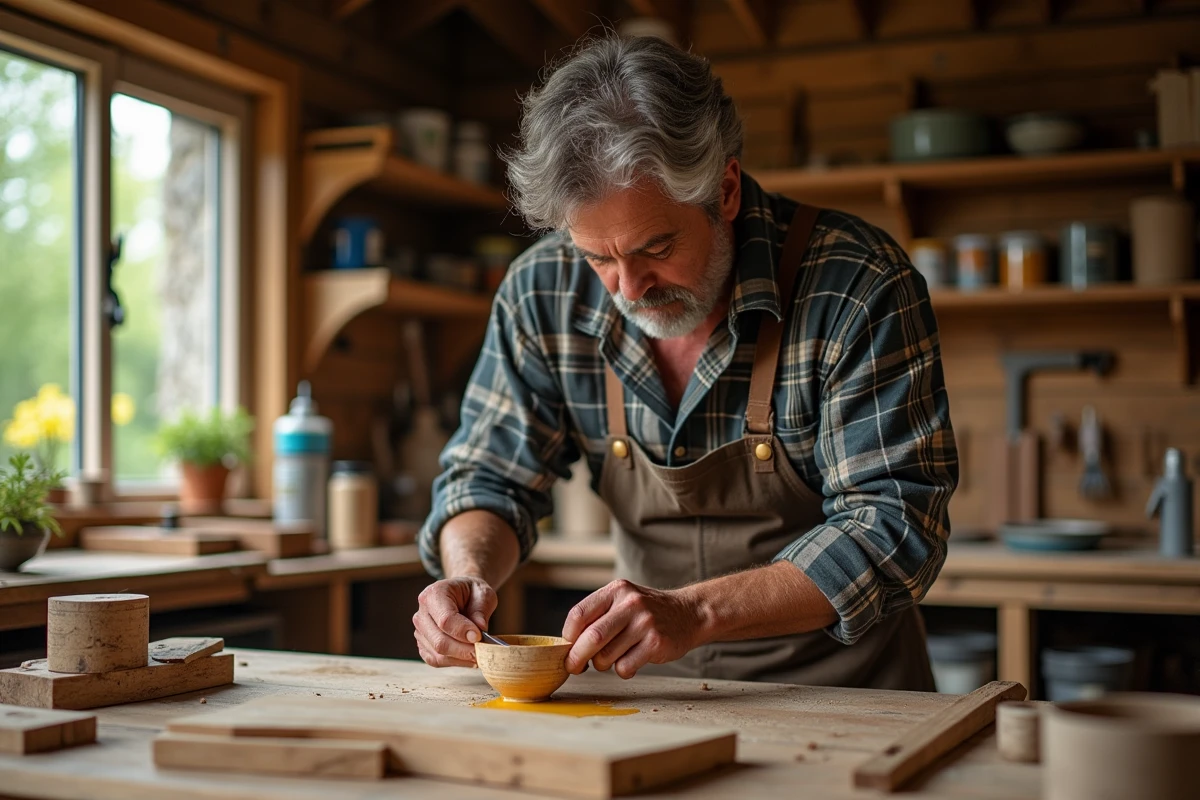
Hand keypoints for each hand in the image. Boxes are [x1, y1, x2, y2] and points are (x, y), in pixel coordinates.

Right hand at [412, 576, 497, 667]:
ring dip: (461, 659)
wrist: (462, 594)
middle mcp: (421, 613)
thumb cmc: (472, 592)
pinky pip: (436, 660)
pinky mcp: (423, 644)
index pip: (445, 620)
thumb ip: (481, 610)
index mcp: (434, 594)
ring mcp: (420, 631)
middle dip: (464, 650)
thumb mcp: (483, 593)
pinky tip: (468, 659)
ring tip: (479, 656)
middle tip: (483, 652)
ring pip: (438, 654)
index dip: (462, 632)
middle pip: (440, 641)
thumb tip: (480, 630)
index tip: (479, 637)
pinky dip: (454, 663)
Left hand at [562, 579, 702, 678]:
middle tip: (574, 667)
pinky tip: (632, 660)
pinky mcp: (656, 643)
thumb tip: (568, 644)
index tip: (568, 647)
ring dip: (602, 665)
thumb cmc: (648, 612)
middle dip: (577, 658)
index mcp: (616, 590)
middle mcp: (630, 603)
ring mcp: (645, 623)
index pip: (579, 614)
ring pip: (606, 657)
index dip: (568, 636)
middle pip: (591, 638)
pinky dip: (622, 670)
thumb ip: (598, 615)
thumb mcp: (623, 600)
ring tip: (614, 657)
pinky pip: (624, 667)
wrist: (689, 613)